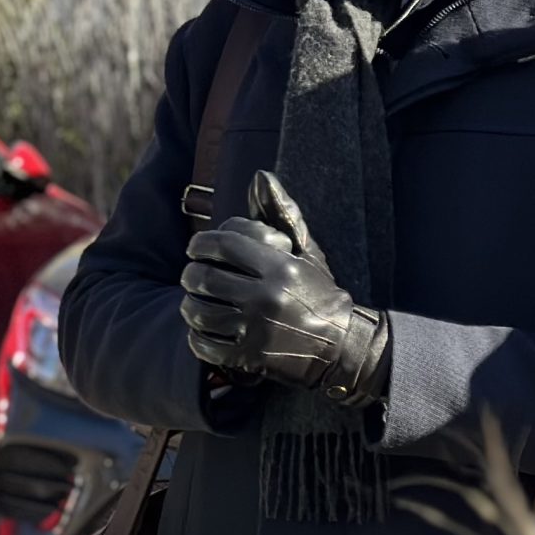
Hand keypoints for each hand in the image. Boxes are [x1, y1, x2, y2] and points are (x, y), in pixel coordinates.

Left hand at [179, 170, 389, 405]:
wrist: (345, 346)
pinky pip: (204, 345)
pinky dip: (196, 337)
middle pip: (203, 277)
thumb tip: (260, 176)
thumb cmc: (320, 292)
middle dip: (191, 274)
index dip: (202, 242)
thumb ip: (281, 214)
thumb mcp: (306, 251)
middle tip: (193, 276)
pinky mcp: (250, 358)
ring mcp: (256, 330)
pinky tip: (203, 330)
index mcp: (280, 267)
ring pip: (198, 311)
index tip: (197, 248)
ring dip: (189, 305)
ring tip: (194, 302)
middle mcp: (266, 297)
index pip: (223, 243)